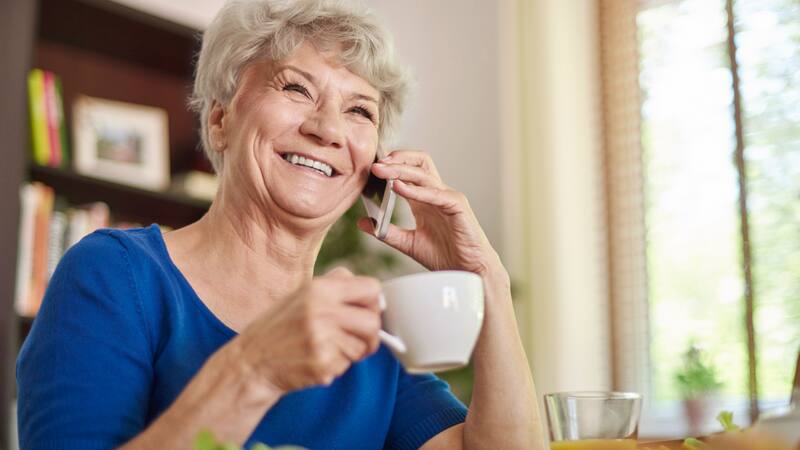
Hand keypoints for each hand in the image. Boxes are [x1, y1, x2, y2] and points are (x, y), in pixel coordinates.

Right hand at [233, 267, 381, 393]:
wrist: (250, 362)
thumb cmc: (279, 327)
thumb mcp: (302, 295)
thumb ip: (335, 287)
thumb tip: (375, 293)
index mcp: (319, 288)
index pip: (371, 288)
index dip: (374, 302)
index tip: (367, 312)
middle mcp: (321, 311)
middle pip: (372, 322)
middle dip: (371, 334)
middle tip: (360, 340)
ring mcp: (321, 339)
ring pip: (362, 347)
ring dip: (352, 352)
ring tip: (328, 349)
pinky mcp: (321, 364)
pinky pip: (347, 365)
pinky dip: (337, 366)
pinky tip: (316, 360)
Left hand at [357, 150, 505, 280]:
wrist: (468, 272)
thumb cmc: (445, 256)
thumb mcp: (408, 243)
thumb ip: (386, 232)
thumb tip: (362, 222)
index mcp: (424, 199)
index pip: (409, 170)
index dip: (391, 165)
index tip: (371, 168)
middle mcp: (436, 194)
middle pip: (418, 163)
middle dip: (396, 159)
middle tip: (375, 164)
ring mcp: (448, 198)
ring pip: (424, 174)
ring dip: (401, 170)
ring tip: (381, 170)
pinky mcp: (458, 206)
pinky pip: (435, 193)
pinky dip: (416, 190)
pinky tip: (398, 188)